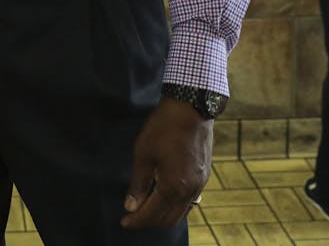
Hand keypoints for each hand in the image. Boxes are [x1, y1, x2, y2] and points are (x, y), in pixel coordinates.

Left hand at [120, 97, 212, 229]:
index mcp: (172, 186)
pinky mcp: (204, 176)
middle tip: (133, 216)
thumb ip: (138, 183)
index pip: (151, 214)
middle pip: (168, 218)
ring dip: (163, 215)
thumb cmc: (163, 128)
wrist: (191, 108)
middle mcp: (189, 190)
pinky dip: (176, 206)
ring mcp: (200, 184)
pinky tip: (165, 197)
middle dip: (149, 221)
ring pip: (181, 212)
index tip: (124, 222)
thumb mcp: (143, 153)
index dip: (136, 220)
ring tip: (147, 208)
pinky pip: (190, 201)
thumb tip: (131, 206)